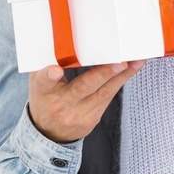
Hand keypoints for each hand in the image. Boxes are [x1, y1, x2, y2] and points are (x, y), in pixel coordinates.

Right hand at [27, 60, 144, 143]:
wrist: (49, 133)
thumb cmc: (45, 99)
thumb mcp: (38, 83)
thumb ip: (45, 65)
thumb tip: (58, 41)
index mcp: (43, 92)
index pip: (43, 82)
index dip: (49, 75)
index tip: (55, 70)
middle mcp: (60, 104)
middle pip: (82, 87)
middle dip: (103, 74)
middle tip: (119, 62)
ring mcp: (77, 114)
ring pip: (102, 93)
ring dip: (121, 77)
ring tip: (135, 63)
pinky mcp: (92, 119)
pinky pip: (108, 98)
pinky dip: (119, 82)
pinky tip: (130, 71)